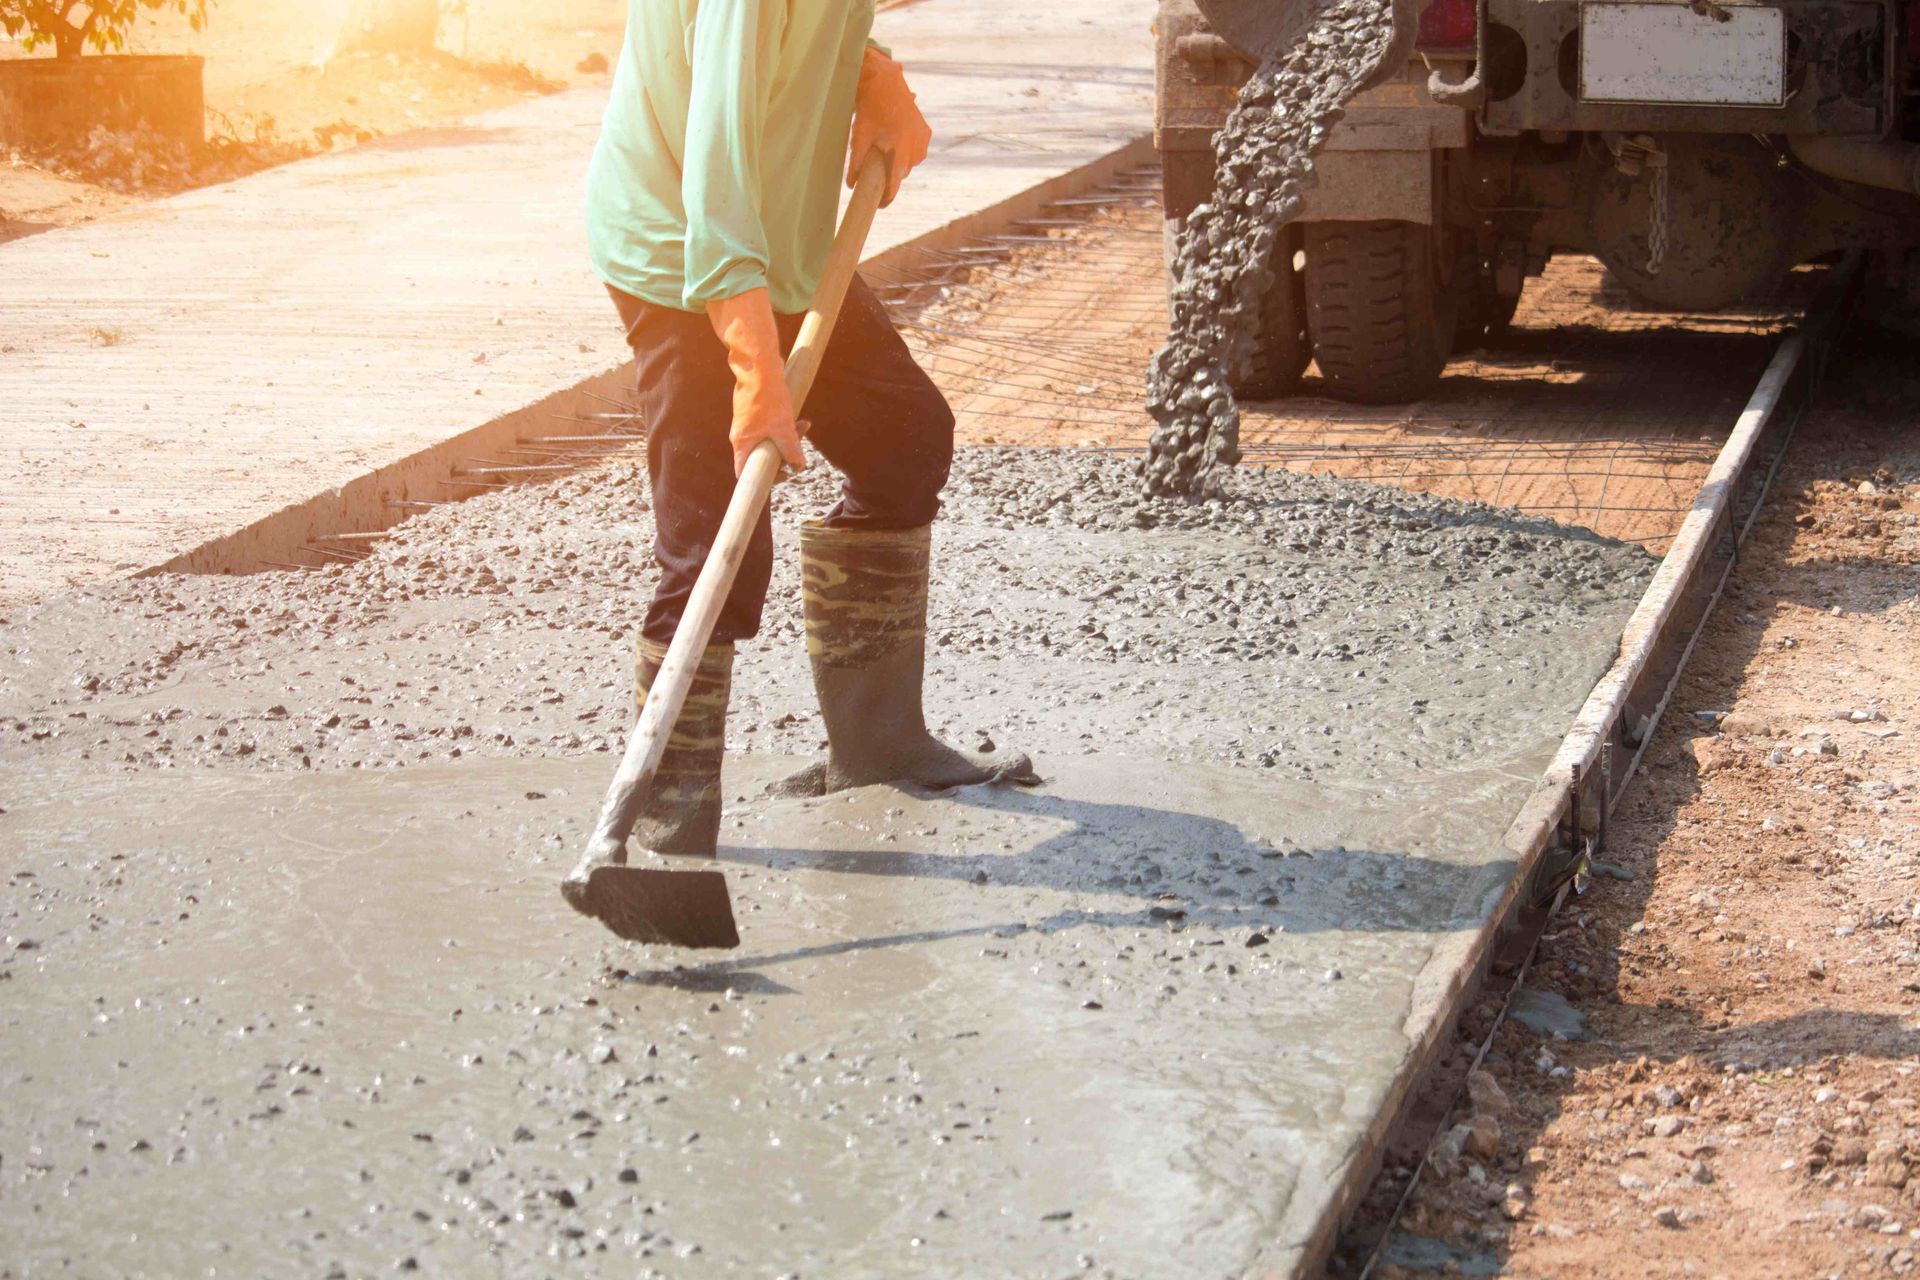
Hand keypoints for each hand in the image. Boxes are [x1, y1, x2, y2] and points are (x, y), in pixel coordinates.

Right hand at [706, 289, 807, 476]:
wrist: (759, 365)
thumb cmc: (768, 398)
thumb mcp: (784, 428)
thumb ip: (791, 450)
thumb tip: (799, 467)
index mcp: (742, 443)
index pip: (744, 472)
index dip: (762, 479)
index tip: (782, 474)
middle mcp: (741, 435)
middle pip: (762, 455)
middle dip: (783, 454)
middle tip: (799, 450)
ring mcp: (748, 422)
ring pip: (769, 439)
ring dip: (788, 437)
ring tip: (805, 426)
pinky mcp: (755, 410)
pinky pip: (770, 425)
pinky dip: (785, 424)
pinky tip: (800, 418)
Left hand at [847, 46, 930, 207]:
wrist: (885, 81)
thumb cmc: (869, 109)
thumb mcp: (859, 135)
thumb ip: (856, 162)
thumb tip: (852, 185)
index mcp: (898, 147)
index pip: (895, 182)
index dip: (888, 196)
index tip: (880, 205)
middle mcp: (914, 145)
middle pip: (902, 173)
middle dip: (891, 177)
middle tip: (877, 176)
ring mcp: (922, 138)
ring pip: (911, 163)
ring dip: (900, 163)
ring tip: (887, 154)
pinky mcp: (925, 131)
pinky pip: (917, 151)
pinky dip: (908, 152)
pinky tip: (898, 143)